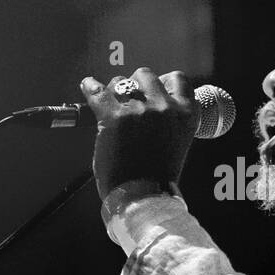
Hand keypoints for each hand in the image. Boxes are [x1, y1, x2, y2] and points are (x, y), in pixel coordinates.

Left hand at [78, 68, 197, 200]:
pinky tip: (88, 86)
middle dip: (137, 84)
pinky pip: (97, 91)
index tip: (155, 86)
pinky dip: (90, 87)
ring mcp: (139, 110)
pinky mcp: (114, 116)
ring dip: (116, 89)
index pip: (178, 80)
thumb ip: (168, 121)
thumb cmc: (157, 178)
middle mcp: (165, 107)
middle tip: (129, 98)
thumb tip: (151, 106)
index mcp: (186, 115)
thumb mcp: (176, 144)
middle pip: (147, 76)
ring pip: (122, 81)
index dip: (164, 81)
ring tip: (110, 100)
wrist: (142, 198)